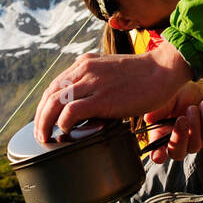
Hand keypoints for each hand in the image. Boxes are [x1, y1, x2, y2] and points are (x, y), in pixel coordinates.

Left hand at [34, 41, 192, 142]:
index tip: (43, 120)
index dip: (44, 105)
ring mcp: (91, 82)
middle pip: (49, 94)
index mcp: (84, 64)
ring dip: (45, 123)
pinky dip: (63, 123)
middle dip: (40, 117)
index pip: (54, 85)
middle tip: (40, 134)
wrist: (162, 70)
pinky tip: (64, 132)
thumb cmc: (142, 76)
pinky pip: (71, 111)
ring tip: (46, 138)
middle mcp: (84, 70)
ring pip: (54, 103)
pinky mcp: (101, 97)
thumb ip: (95, 84)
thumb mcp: (110, 72)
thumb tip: (85, 108)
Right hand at [143, 74, 202, 162]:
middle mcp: (178, 142)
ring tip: (192, 107)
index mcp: (163, 136)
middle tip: (181, 119)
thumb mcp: (170, 97)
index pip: (158, 153)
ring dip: (194, 125)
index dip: (158, 156)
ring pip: (194, 145)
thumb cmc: (183, 95)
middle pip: (177, 154)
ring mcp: (195, 142)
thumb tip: (148, 118)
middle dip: (179, 138)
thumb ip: (160, 108)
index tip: (159, 155)